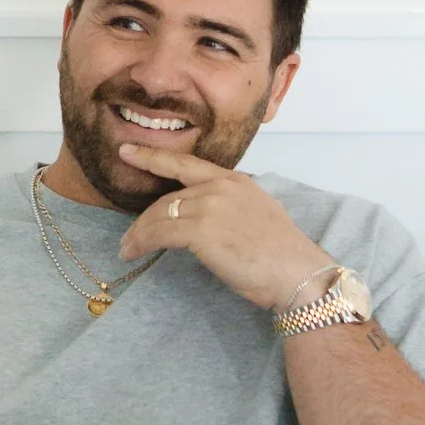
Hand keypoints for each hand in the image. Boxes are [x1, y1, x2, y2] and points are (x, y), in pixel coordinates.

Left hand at [114, 145, 333, 311]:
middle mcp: (220, 187)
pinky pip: (160, 234)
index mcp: (235, 180)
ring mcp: (210, 206)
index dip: (154, 158)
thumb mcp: (257, 214)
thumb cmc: (281, 254)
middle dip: (144, 217)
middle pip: (168, 197)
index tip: (128, 151)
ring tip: (128, 248)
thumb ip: (231, 206)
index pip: (186, 165)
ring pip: (160, 216)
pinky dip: (142, 243)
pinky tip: (133, 252)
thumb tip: (207, 217)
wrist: (297, 273)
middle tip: (129, 234)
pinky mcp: (201, 230)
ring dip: (139, 233)